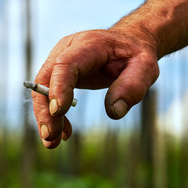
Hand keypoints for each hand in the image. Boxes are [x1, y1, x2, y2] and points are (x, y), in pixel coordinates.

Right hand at [32, 28, 158, 148]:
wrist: (127, 44)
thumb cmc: (135, 56)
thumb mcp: (145, 67)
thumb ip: (133, 87)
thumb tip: (114, 112)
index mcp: (88, 45)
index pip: (65, 64)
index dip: (59, 87)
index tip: (59, 112)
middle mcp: (67, 50)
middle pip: (46, 79)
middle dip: (45, 110)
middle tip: (51, 137)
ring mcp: (59, 60)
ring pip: (42, 89)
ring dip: (45, 117)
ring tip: (53, 143)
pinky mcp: (59, 74)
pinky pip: (48, 95)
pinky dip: (53, 116)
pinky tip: (65, 133)